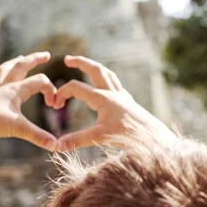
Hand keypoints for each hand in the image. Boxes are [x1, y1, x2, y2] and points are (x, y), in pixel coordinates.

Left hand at [0, 51, 58, 150]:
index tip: (54, 105)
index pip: (39, 82)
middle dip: (35, 60)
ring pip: (3, 71)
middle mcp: (4, 86)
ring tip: (19, 58)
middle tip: (46, 55)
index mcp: (16, 90)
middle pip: (22, 67)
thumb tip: (56, 146)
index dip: (50, 91)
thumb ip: (38, 136)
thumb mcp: (20, 129)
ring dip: (13, 63)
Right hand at [54, 55, 173, 149]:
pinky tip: (106, 84)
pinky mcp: (128, 101)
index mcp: (102, 98)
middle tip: (67, 59)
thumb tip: (56, 146)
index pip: (76, 88)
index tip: (55, 105)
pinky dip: (107, 78)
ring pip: (107, 73)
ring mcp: (121, 95)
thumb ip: (77, 140)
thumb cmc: (126, 135)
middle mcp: (112, 92)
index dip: (62, 93)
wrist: (151, 136)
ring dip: (94, 67)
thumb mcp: (99, 138)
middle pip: (94, 69)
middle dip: (80, 62)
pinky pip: (115, 83)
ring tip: (85, 65)